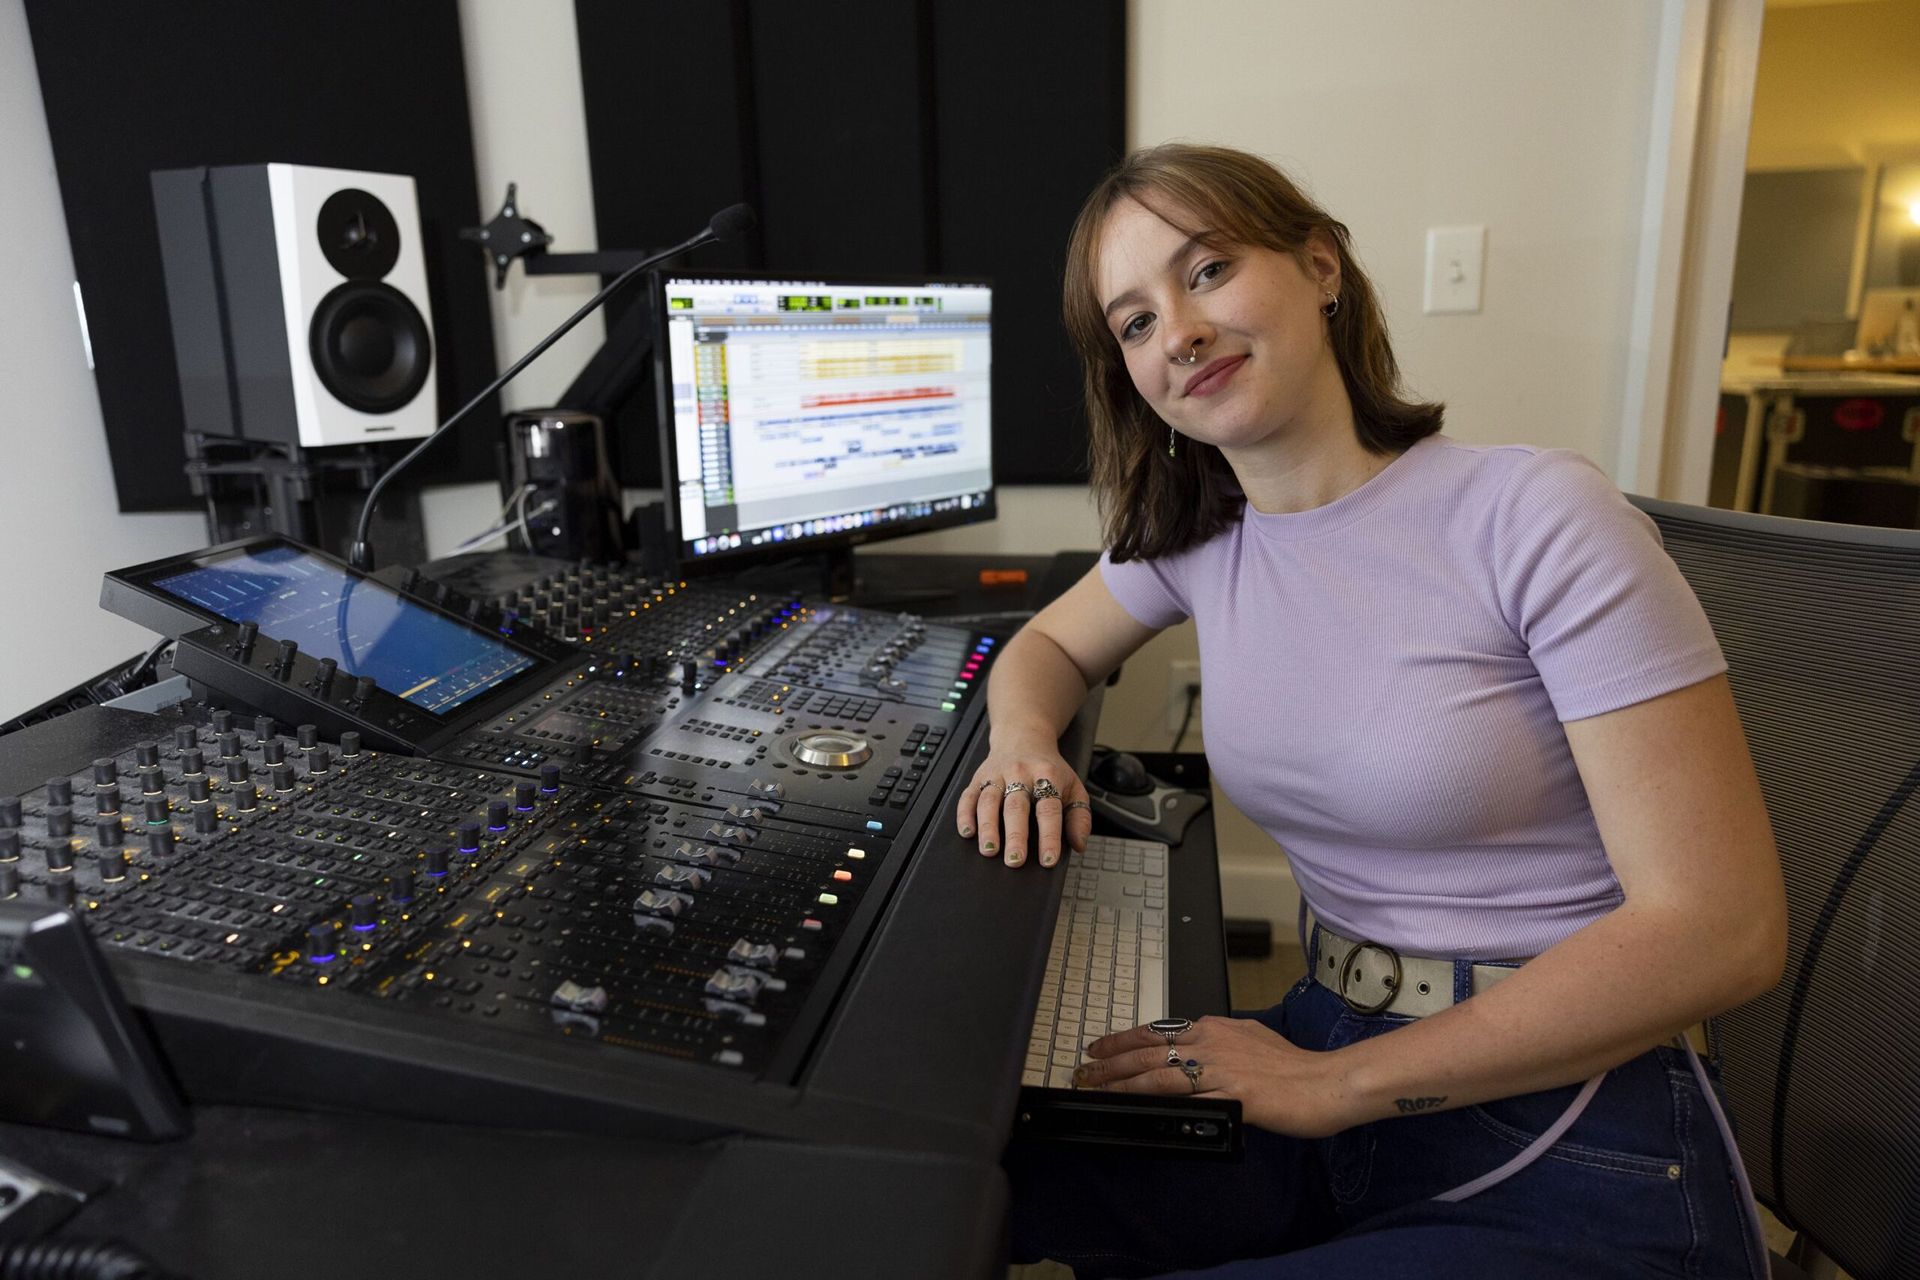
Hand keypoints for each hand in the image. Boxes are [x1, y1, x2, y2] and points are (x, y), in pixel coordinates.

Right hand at [955, 746, 1092, 868]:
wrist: (1024, 737)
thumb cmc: (1050, 769)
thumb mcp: (1073, 787)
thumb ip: (1079, 816)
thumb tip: (1078, 844)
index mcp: (1048, 775)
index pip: (1049, 809)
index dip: (1049, 836)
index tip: (1048, 860)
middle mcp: (1020, 773)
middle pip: (1017, 806)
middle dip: (1015, 835)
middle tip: (1015, 860)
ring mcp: (997, 774)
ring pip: (990, 801)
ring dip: (988, 827)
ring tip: (989, 850)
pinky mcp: (978, 777)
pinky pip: (968, 796)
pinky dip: (965, 814)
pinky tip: (967, 832)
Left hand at [1071, 1015, 1359, 1138]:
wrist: (1325, 1082)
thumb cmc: (1293, 1066)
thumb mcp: (1250, 1039)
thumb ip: (1218, 1044)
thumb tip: (1192, 1049)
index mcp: (1214, 1028)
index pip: (1156, 1032)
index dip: (1122, 1041)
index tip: (1097, 1048)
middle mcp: (1211, 1043)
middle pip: (1148, 1051)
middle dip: (1110, 1062)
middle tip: (1082, 1070)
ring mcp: (1220, 1069)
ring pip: (1158, 1074)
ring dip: (1121, 1083)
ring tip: (1096, 1089)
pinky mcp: (1232, 1095)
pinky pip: (1187, 1102)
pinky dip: (1157, 1106)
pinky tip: (1138, 1112)